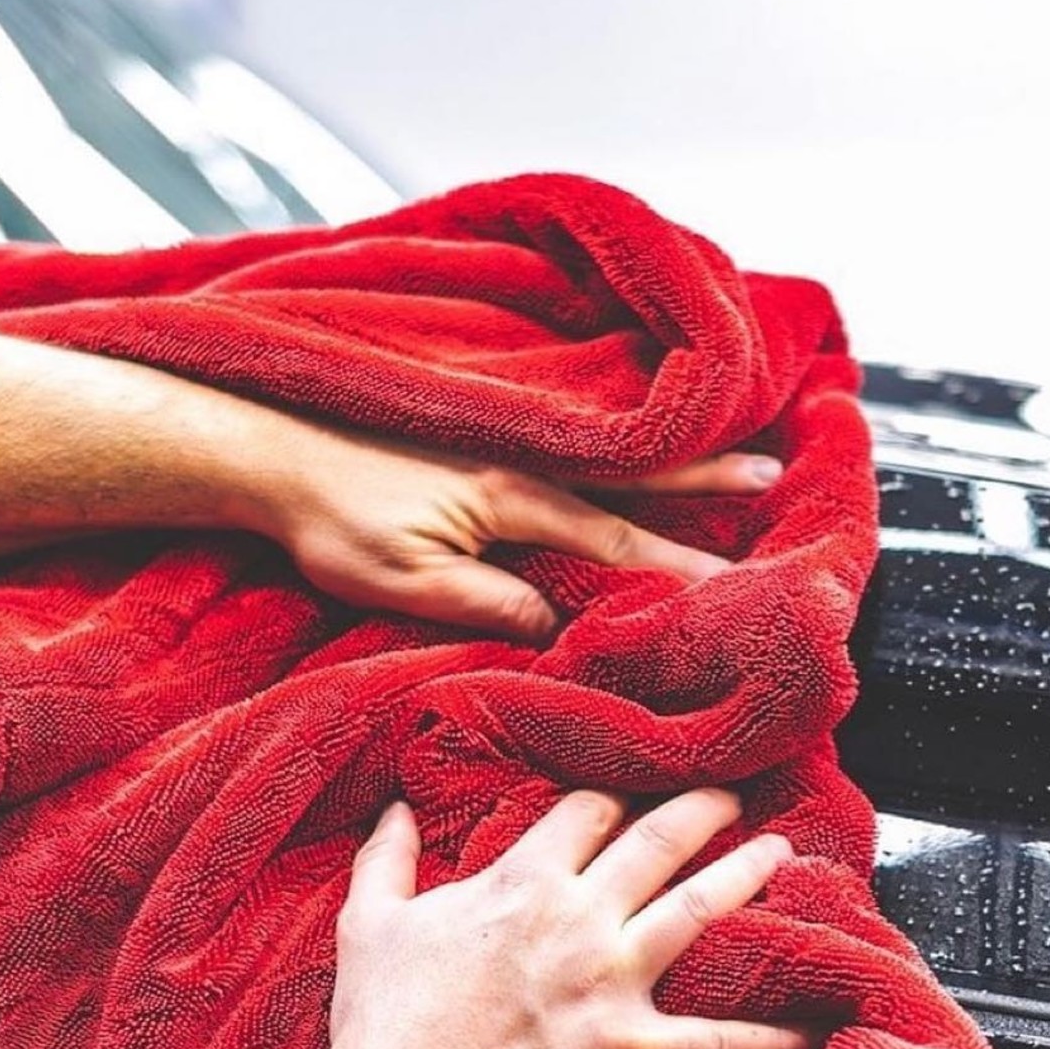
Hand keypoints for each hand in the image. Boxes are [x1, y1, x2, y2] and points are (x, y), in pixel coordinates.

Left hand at [246, 421, 781, 641]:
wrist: (275, 451)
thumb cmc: (333, 520)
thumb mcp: (409, 582)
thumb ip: (488, 600)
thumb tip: (553, 620)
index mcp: (511, 495)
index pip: (614, 540)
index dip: (676, 565)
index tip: (733, 581)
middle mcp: (518, 455)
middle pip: (632, 471)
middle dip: (706, 472)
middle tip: (774, 468)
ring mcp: (500, 436)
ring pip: (605, 447)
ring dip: (669, 447)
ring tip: (726, 440)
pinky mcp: (476, 428)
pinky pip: (567, 431)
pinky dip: (613, 432)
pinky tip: (630, 434)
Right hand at [321, 788, 814, 1048]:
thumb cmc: (386, 1016)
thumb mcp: (370, 921)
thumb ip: (385, 858)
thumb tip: (392, 809)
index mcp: (524, 882)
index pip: (587, 813)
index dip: (614, 796)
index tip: (633, 788)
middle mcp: (582, 918)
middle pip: (657, 843)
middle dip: (699, 810)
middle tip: (731, 794)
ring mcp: (614, 981)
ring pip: (698, 911)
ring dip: (745, 876)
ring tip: (780, 852)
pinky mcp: (632, 1048)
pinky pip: (715, 1037)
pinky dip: (766, 1034)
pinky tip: (810, 1026)